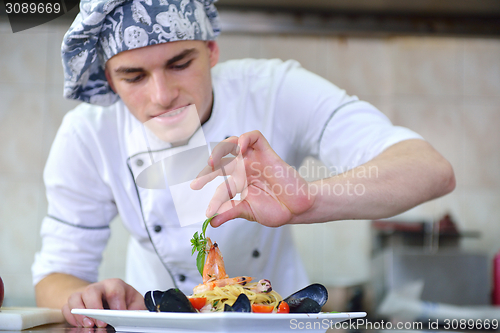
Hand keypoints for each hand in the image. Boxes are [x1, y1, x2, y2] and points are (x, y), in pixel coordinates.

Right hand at [62, 278, 145, 326]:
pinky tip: (79, 325)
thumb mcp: (134, 301)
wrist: (107, 296)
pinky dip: (71, 317)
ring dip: (80, 313)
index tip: (118, 314)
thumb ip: (136, 308)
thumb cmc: (122, 300)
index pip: (114, 290)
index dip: (116, 304)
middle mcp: (98, 287)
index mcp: (115, 285)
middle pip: (92, 291)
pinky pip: (67, 307)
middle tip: (101, 323)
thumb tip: (136, 317)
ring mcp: (84, 294)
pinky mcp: (74, 303)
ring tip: (88, 325)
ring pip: (75, 297)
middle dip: (95, 308)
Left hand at [191, 130, 314, 226]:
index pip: (218, 178)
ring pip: (233, 143)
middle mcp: (244, 168)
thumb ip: (229, 211)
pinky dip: (244, 139)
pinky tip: (239, 148)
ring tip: (212, 164)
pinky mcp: (267, 153)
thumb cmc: (276, 209)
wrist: (296, 209)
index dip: (206, 184)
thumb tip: (211, 221)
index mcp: (238, 181)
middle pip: (221, 161)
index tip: (199, 197)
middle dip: (207, 171)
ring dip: (220, 150)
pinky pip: (254, 137)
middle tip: (198, 182)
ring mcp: (254, 159)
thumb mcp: (247, 211)